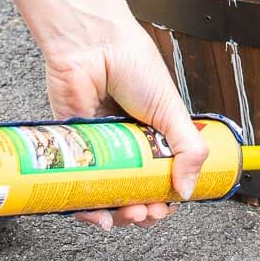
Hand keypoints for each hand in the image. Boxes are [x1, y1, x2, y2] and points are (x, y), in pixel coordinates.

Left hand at [0, 0, 206, 230]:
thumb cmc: (133, 66)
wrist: (93, 46)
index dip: (164, 199)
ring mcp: (98, 150)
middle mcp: (126, 147)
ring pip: (104, 196)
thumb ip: (189, 150)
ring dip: (115, 213)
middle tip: (145, 213)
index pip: (162, 179)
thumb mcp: (172, 110)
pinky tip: (94, 211)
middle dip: (141, 212)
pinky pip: (75, 185)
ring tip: (125, 213)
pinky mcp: (70, 149)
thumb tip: (187, 191)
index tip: (165, 207)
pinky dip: (83, 205)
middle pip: (133, 193)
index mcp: (154, 137)